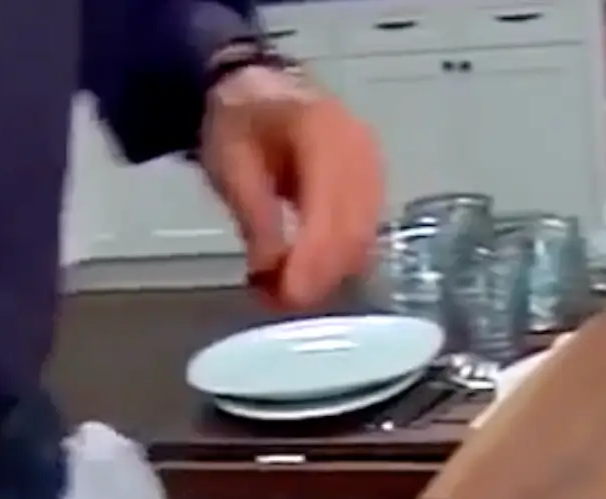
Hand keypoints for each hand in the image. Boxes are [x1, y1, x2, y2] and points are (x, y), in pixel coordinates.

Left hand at [197, 66, 382, 308]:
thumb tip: (271, 275)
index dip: (313, 260)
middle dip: (320, 277)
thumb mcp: (231, 164)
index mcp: (323, 131)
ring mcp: (374, 168)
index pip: (329, 208)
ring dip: (328, 275)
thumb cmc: (241, 121)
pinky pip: (364, 236)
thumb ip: (255, 218)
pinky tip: (304, 273)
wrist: (258, 89)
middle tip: (279, 303)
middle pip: (355, 231)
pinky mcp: (374, 188)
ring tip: (284, 292)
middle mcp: (361, 149)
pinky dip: (336, 262)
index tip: (287, 298)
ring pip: (364, 240)